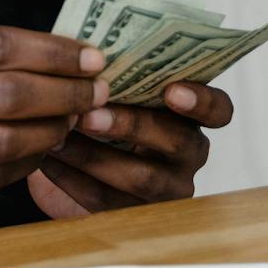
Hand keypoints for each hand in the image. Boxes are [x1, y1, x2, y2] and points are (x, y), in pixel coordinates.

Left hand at [26, 81, 233, 216]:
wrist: (72, 166)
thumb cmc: (99, 113)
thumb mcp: (112, 92)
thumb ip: (112, 74)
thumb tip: (83, 49)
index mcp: (191, 115)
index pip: (219, 110)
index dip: (202, 101)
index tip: (172, 89)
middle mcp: (189, 153)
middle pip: (177, 141)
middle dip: (132, 126)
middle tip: (90, 115)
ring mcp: (168, 190)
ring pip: (143, 178)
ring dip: (95, 156)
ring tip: (58, 137)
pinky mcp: (137, 217)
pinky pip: (109, 202)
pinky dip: (74, 180)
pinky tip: (47, 162)